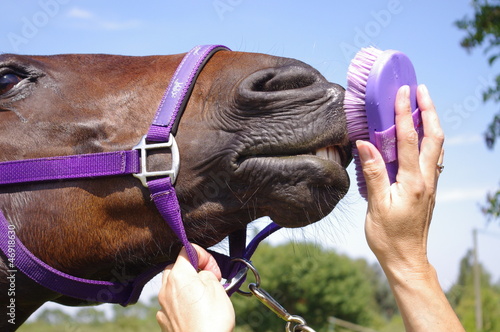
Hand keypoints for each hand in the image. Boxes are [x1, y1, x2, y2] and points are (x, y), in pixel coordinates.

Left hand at [156, 244, 234, 331]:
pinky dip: (180, 303)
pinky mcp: (164, 322)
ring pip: (171, 286)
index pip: (186, 250)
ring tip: (202, 297)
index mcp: (179, 276)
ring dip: (184, 286)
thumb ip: (208, 274)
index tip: (213, 269)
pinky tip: (193, 312)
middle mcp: (166, 289)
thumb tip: (202, 275)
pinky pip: (170, 304)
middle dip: (191, 270)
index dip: (203, 255)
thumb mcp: (217, 288)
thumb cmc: (213, 319)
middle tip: (207, 280)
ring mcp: (162, 306)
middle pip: (175, 268)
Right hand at [357, 85, 463, 330]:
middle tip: (420, 89)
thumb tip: (365, 144)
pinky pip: (430, 157)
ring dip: (431, 122)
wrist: (407, 259)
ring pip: (435, 146)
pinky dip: (427, 138)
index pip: (409, 140)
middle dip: (428, 110)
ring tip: (422, 104)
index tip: (401, 92)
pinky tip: (419, 135)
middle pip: (434, 137)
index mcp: (413, 182)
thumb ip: (373, 173)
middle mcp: (426, 179)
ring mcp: (429, 184)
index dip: (405, 114)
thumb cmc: (389, 236)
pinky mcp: (426, 188)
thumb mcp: (376, 206)